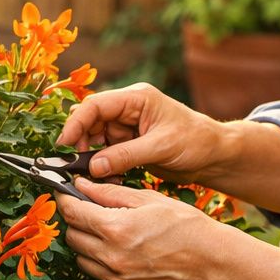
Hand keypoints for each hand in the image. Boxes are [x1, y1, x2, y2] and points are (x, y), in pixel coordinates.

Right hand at [56, 82, 221, 181]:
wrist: (215, 156)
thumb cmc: (196, 142)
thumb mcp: (161, 147)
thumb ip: (125, 155)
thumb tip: (94, 167)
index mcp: (136, 99)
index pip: (95, 106)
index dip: (76, 124)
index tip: (64, 145)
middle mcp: (128, 110)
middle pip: (90, 123)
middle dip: (81, 144)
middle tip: (77, 167)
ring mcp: (127, 128)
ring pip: (95, 141)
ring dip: (93, 160)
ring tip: (98, 178)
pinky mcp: (129, 146)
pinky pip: (106, 155)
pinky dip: (104, 168)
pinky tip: (111, 180)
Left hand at [57, 179, 225, 279]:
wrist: (212, 261)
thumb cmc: (185, 225)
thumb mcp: (147, 199)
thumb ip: (109, 193)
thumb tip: (80, 185)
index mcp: (116, 229)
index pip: (72, 212)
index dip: (64, 199)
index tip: (64, 192)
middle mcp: (112, 258)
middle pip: (72, 236)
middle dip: (77, 220)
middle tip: (90, 210)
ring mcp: (118, 279)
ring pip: (82, 258)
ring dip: (87, 243)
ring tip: (109, 231)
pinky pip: (99, 275)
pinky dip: (102, 262)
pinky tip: (121, 250)